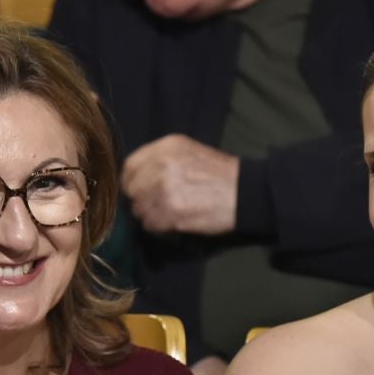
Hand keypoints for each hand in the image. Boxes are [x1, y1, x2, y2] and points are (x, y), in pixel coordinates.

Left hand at [122, 134, 238, 234]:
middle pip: (132, 190)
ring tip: (168, 214)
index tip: (139, 190)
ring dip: (150, 215)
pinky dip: (158, 227)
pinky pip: (150, 224)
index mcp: (165, 147)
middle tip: (156, 206)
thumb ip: (160, 160)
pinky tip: (172, 222)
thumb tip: (136, 179)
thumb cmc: (219, 173)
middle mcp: (161, 165)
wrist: (244, 191)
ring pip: (139, 209)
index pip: (129, 166)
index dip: (131, 181)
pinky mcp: (171, 212)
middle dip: (141, 200)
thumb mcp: (188, 152)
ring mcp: (164, 189)